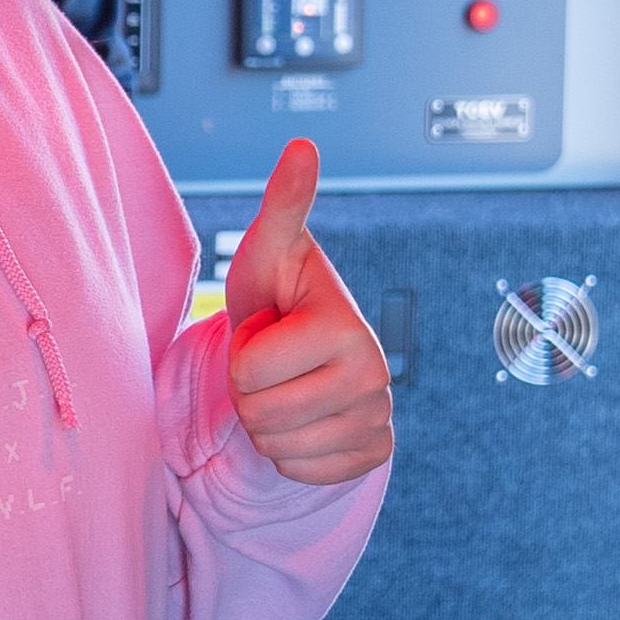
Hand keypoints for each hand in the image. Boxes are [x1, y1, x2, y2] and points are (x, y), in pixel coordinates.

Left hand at [224, 142, 392, 487]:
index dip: (240, 352)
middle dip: (249, 392)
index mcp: (348, 329)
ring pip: (276, 450)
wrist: (305, 354)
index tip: (267, 331)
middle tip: (273, 363)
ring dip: (266, 424)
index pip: (248, 372)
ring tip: (286, 386)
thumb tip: (303, 145)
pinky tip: (304, 418)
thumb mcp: (268, 253)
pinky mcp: (374, 455)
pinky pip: (301, 474)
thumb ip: (284, 204)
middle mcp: (375, 379)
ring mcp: (379, 421)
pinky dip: (291, 454)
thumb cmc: (277, 299)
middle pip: (259, 416)